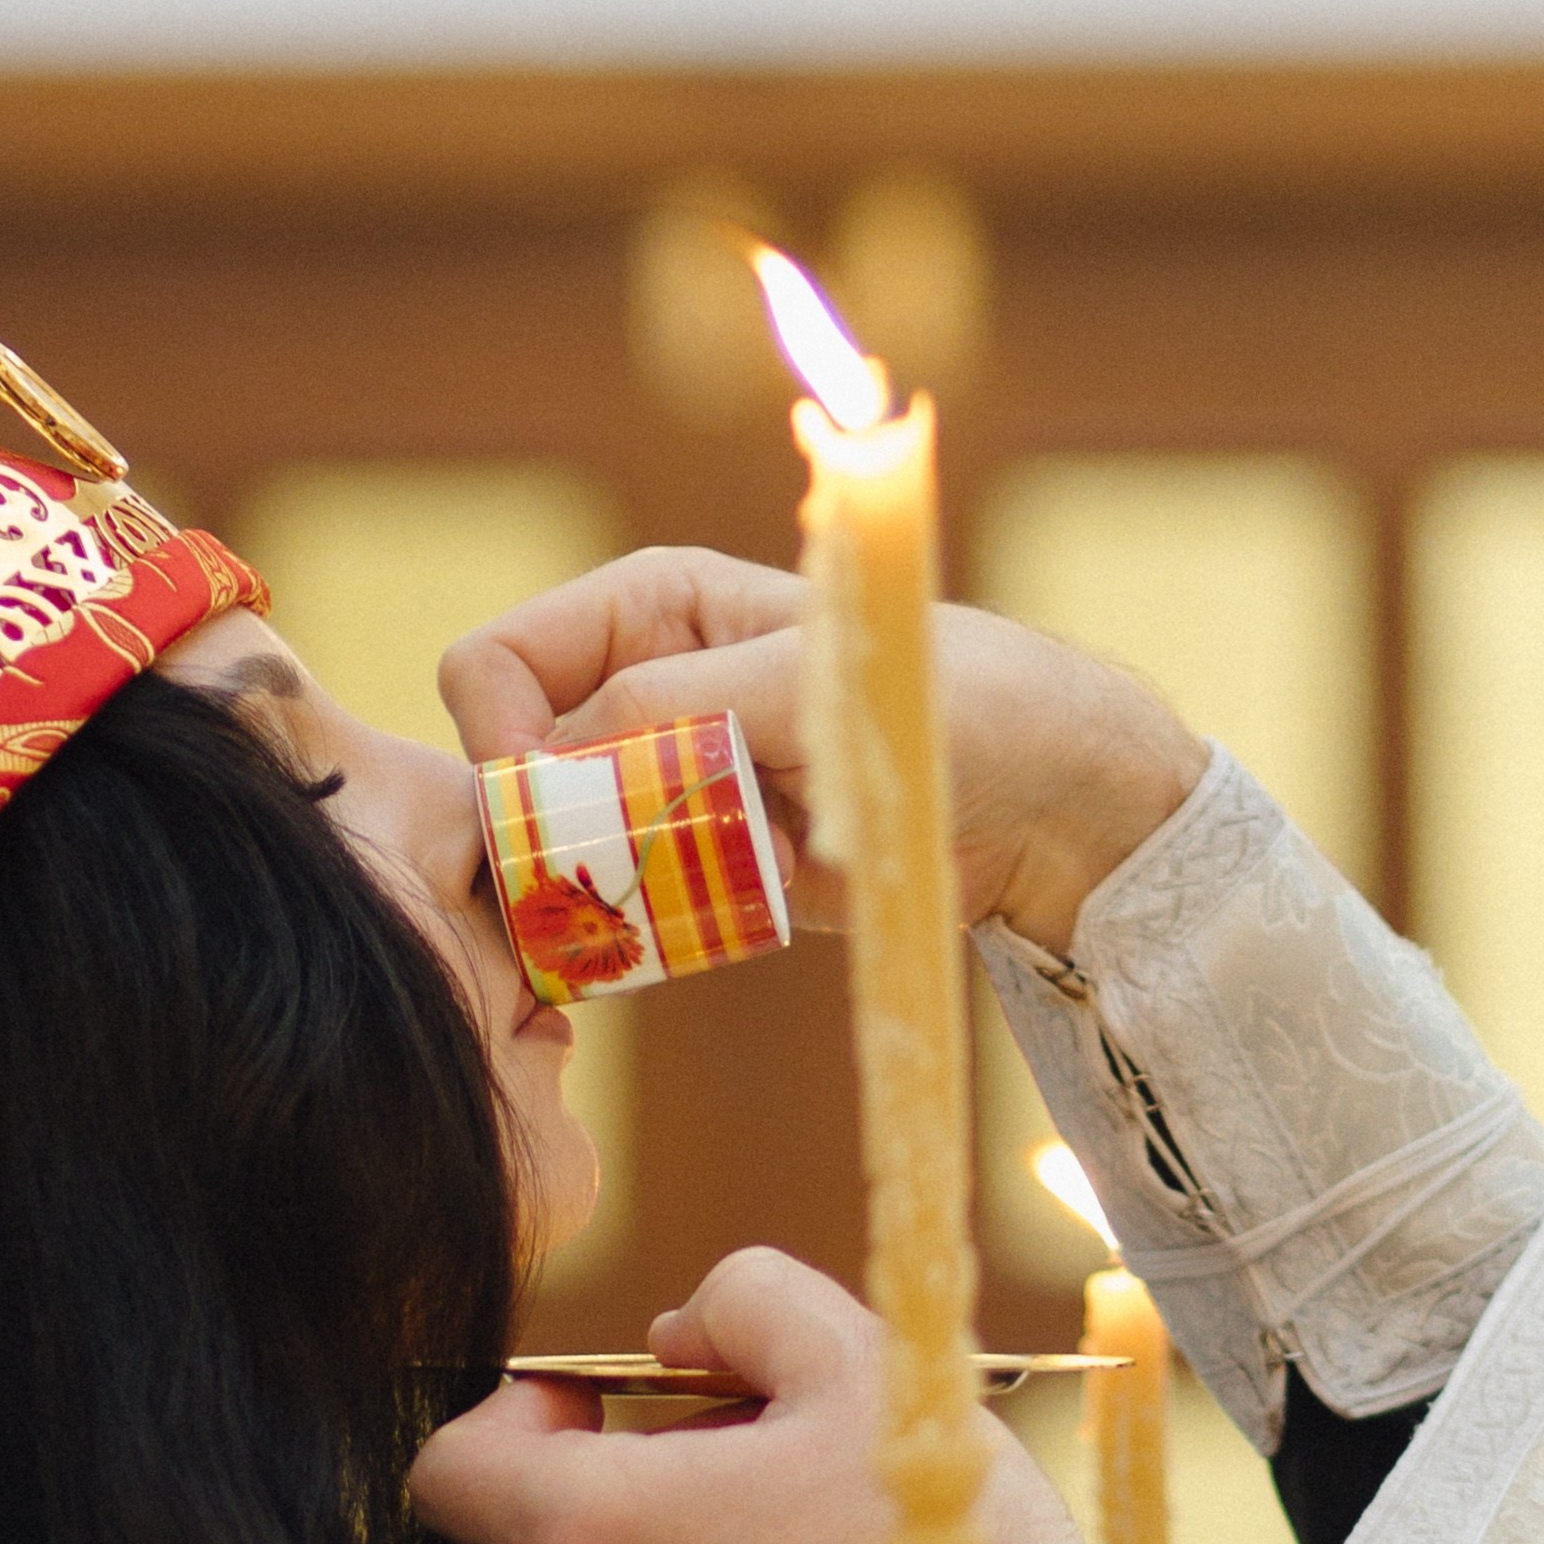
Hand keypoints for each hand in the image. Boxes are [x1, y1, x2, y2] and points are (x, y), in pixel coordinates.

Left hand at [413, 1246, 1094, 1543]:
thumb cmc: (944, 1536)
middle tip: (776, 1451)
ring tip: (823, 1530)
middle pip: (560, 1528)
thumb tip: (678, 1333)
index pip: (450, 1472)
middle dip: (644, 1473)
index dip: (510, 1417)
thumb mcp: (859, 1358)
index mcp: (604, 1529)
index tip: (597, 1402)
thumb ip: (744, 1301)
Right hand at [439, 548, 1209, 956]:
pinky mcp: (695, 866)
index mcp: (650, 609)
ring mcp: (661, 786)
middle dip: (537, 826)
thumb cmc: (946, 701)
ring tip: (683, 894)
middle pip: (510, 766)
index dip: (499, 733)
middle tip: (607, 872)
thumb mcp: (806, 685)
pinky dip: (634, 934)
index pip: (500, 661)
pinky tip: (704, 926)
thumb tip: (557, 753)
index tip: (547, 799)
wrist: (1044, 804)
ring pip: (551, 848)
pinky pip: (615, 910)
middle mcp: (639, 692)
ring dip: (589, 888)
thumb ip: (678, 704)